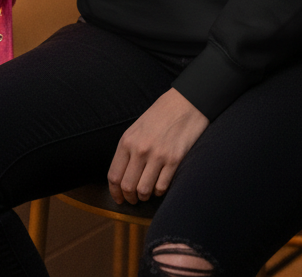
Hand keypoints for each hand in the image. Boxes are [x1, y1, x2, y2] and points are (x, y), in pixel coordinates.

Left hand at [108, 88, 209, 204]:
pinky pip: (162, 187)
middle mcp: (140, 149)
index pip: (114, 176)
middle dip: (130, 198)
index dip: (115, 192)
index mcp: (127, 140)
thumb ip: (129, 150)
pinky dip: (159, 191)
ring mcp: (158, 155)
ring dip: (145, 196)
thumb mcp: (137, 128)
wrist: (186, 102)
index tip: (119, 198)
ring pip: (144, 191)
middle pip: (128, 186)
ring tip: (148, 193)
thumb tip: (123, 176)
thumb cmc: (161, 115)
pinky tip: (160, 185)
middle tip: (134, 199)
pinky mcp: (174, 160)